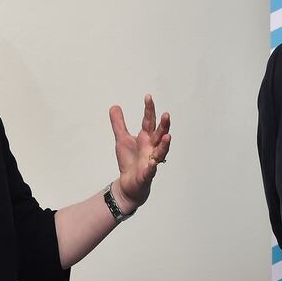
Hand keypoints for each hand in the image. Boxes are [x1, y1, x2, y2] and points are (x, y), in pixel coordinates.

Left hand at [109, 94, 171, 211]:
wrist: (128, 183)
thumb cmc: (129, 161)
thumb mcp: (122, 139)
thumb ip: (119, 123)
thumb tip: (114, 106)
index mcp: (146, 138)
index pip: (149, 121)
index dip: (149, 110)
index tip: (148, 97)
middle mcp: (151, 148)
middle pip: (159, 134)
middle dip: (164, 125)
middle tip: (166, 114)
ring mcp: (151, 161)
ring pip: (160, 152)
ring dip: (164, 144)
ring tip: (167, 136)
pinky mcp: (147, 174)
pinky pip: (150, 170)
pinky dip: (152, 167)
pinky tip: (153, 163)